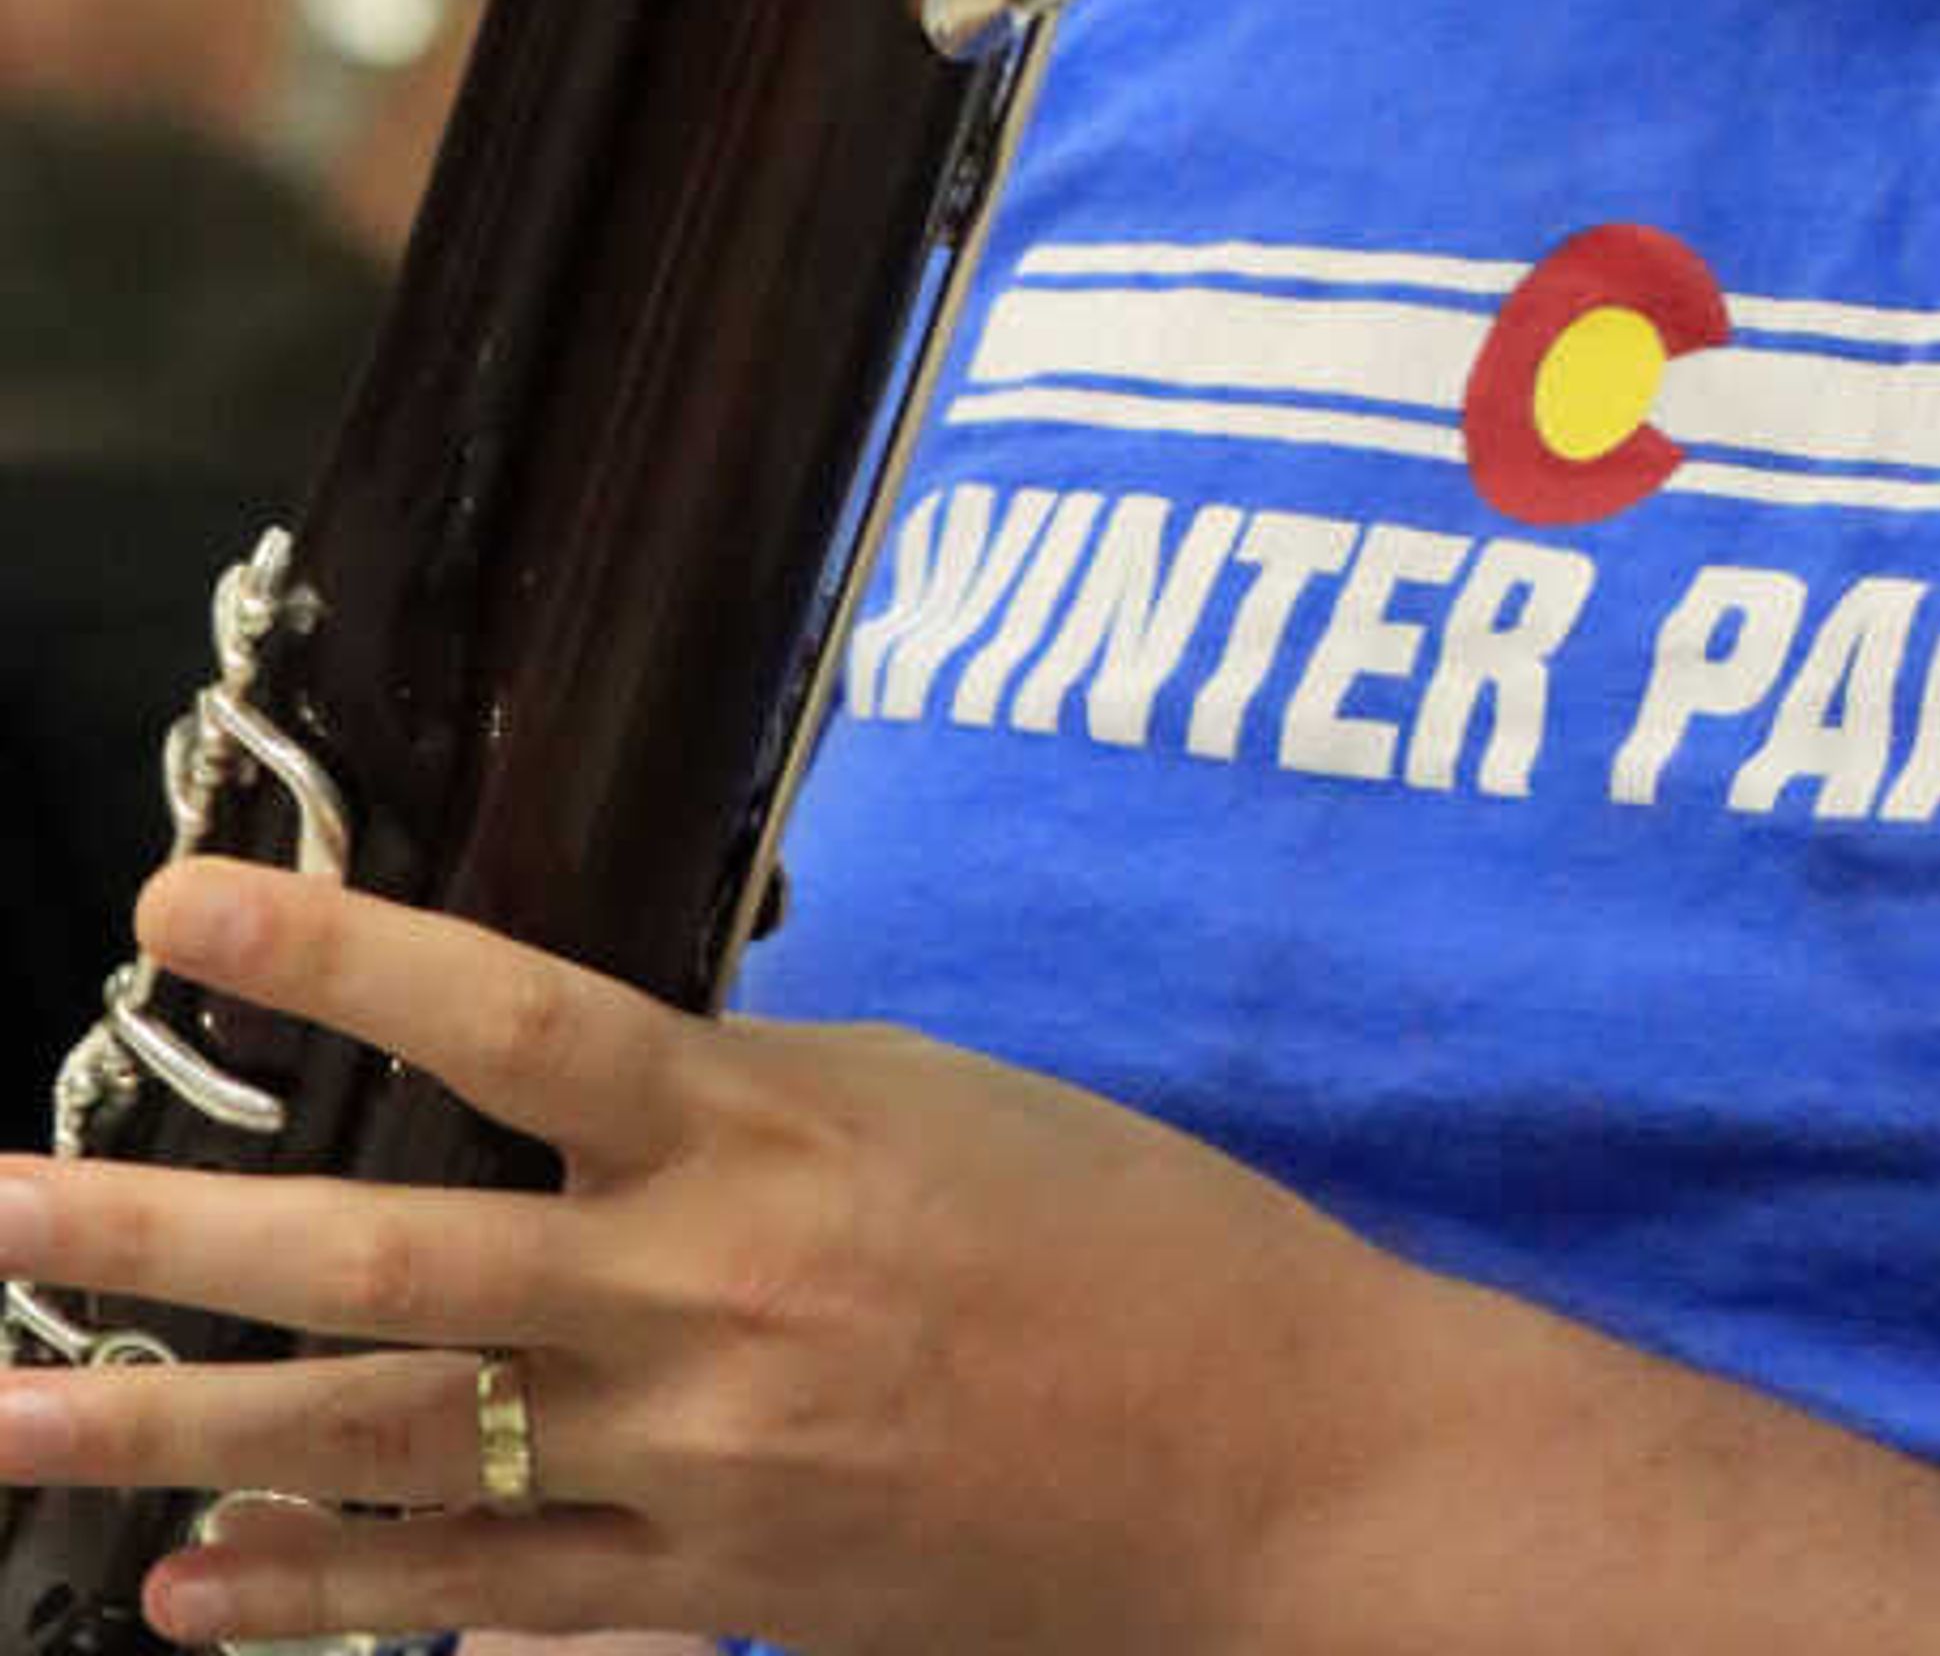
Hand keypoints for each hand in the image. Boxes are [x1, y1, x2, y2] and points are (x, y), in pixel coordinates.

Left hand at [0, 856, 1394, 1652]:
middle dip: (156, 1242)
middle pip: (379, 1265)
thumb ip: (741, 1100)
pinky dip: (319, 1606)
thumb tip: (574, 1090)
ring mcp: (690, 1478)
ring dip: (167, 1443)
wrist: (1266, 1462)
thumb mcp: (931, 1098)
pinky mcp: (709, 1608)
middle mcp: (702, 1306)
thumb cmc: (1124, 1238)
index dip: (341, 952)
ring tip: (8, 1421)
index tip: (179, 901)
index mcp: (771, 1134)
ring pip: (375, 1460)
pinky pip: (473, 1609)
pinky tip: (191, 1600)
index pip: (513, 1017)